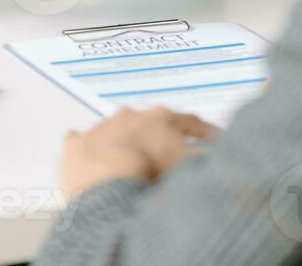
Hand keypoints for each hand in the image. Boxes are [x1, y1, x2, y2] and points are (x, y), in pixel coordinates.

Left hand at [60, 106, 218, 196]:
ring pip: (117, 131)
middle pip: (152, 124)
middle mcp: (131, 116)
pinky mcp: (76, 145)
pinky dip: (86, 148)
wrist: (108, 184)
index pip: (190, 122)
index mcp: (161, 119)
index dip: (205, 132)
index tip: (214, 139)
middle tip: (168, 154)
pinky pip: (80, 142)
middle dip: (161, 137)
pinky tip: (88, 154)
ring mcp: (101, 129)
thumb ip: (207, 160)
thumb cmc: (151, 174)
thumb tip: (225, 157)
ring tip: (130, 161)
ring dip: (125, 144)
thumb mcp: (190, 166)